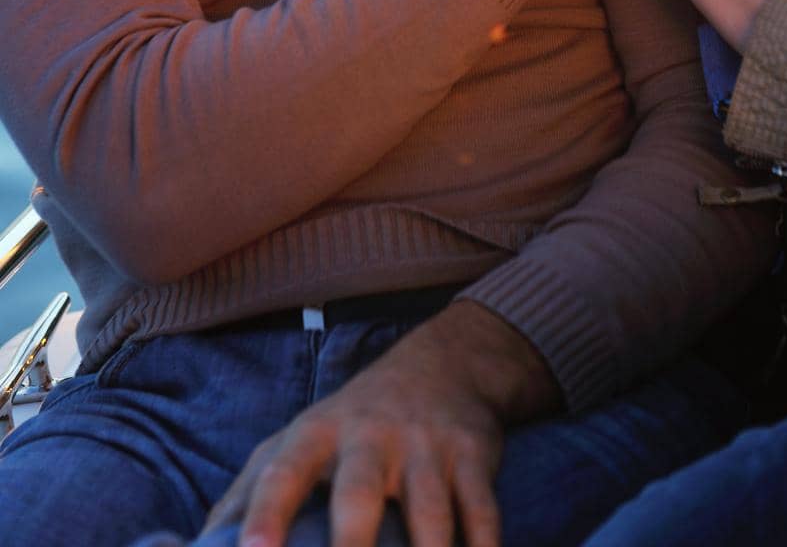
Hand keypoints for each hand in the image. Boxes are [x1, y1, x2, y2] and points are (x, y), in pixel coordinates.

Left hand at [203, 302, 555, 546]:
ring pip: (429, 513)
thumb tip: (197, 546)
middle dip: (352, 541)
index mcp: (319, 433)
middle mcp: (372, 435)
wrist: (445, 363)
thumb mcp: (299, 438)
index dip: (265, 512)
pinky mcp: (473, 456)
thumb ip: (250, 491)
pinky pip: (482, 512)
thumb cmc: (354, 421)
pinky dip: (484, 546)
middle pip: (358, 492)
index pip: (283, 471)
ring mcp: (426, 446)